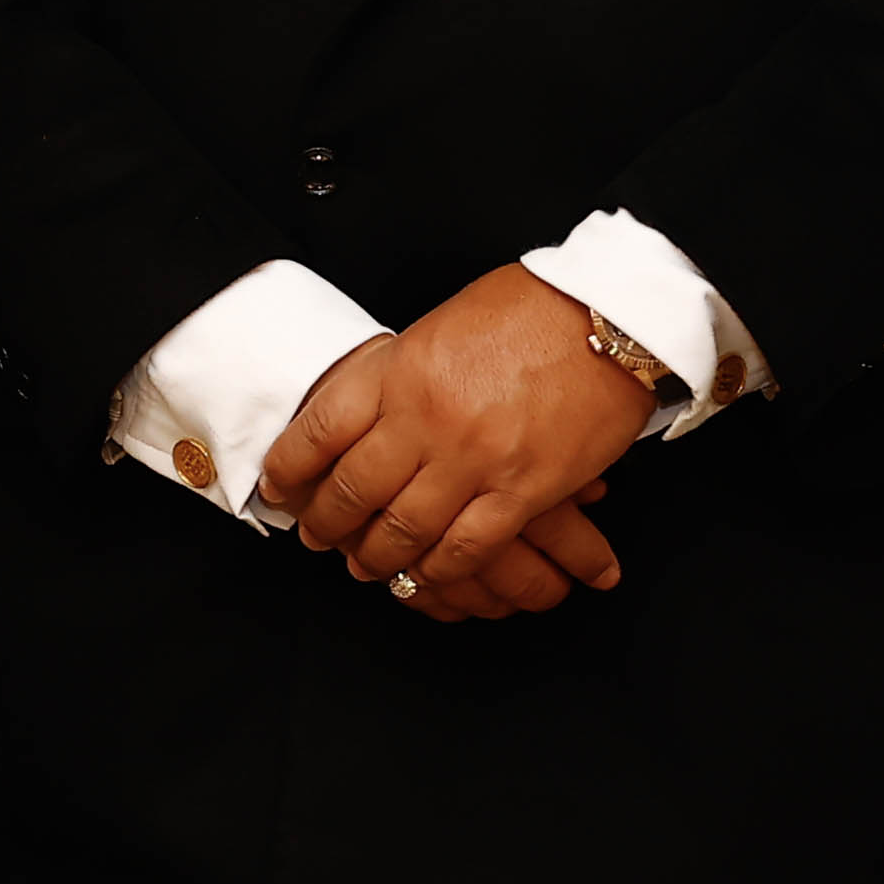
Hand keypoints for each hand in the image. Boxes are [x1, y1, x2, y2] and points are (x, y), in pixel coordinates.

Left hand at [258, 269, 649, 616]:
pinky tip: (425, 573)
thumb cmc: (527, 310)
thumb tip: (370, 414)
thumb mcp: (438, 328)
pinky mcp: (522, 490)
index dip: (290, 468)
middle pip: (352, 489)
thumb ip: (399, 375)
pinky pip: (467, 547)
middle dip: (327, 522)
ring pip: (404, 528)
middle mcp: (424, 419)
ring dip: (377, 555)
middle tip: (316, 536)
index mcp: (397, 371)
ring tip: (365, 565)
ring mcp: (472, 458)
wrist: (604, 313)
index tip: (278, 487)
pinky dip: (439, 568)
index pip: (319, 431)